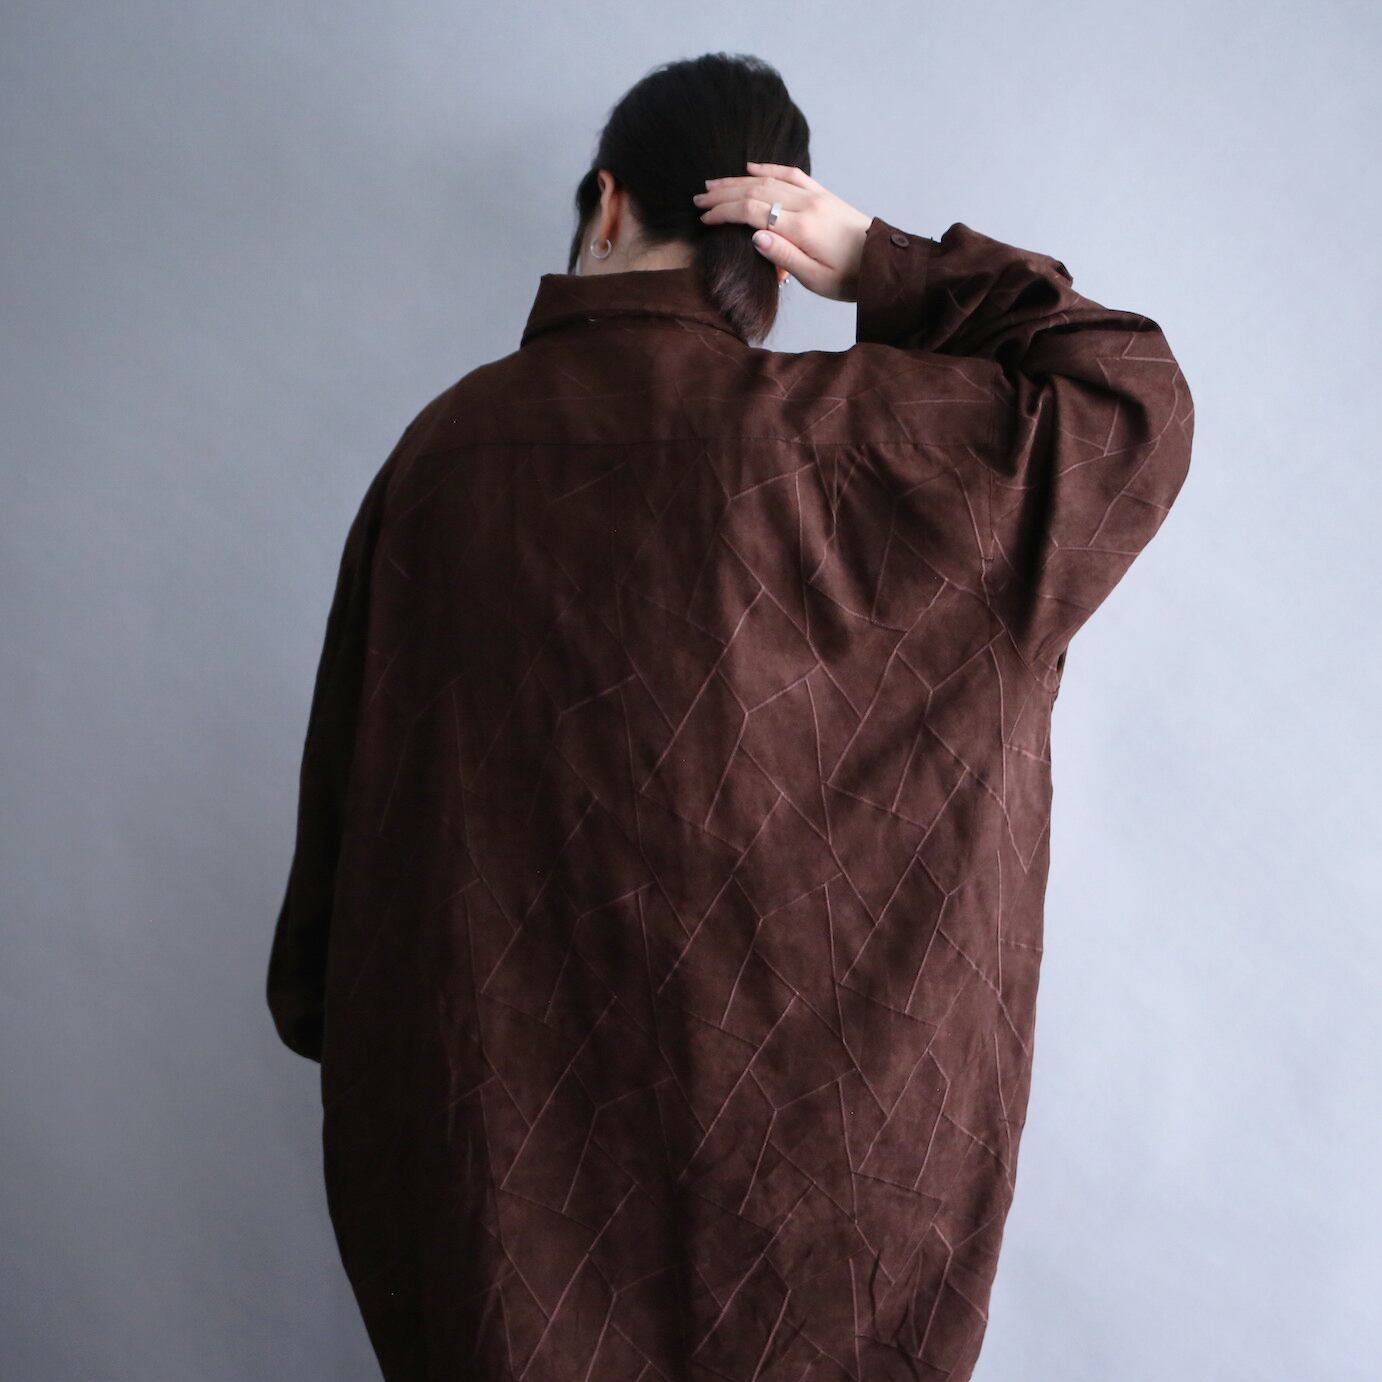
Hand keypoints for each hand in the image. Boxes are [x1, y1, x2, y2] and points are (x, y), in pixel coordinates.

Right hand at [691, 161, 874, 302]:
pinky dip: (768, 168)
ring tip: (713, 184)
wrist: (883, 263)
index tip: (705, 218)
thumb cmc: (850, 278)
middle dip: (724, 194)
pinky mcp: (822, 194)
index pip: (753, 212)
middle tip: (698, 199)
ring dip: (738, 180)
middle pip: (757, 191)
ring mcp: (815, 196)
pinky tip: (750, 167)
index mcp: (802, 228)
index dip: (725, 212)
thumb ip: (784, 257)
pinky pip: (792, 174)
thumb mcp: (815, 279)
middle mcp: (807, 204)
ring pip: (770, 179)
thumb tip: (755, 236)